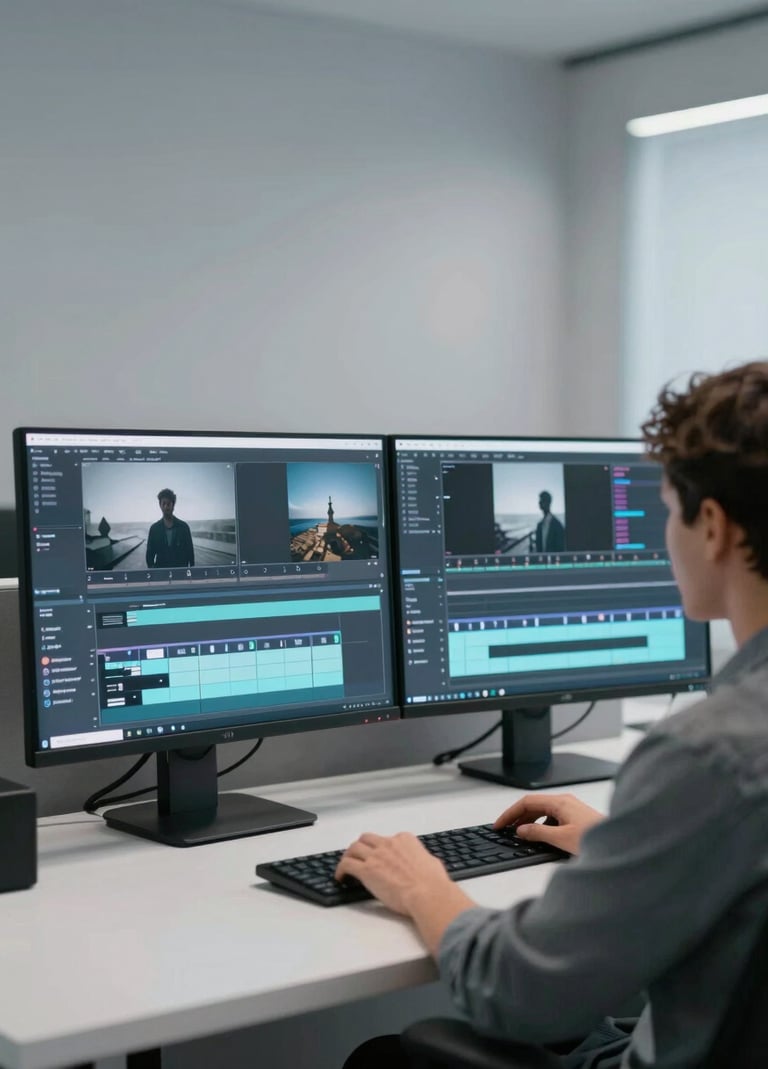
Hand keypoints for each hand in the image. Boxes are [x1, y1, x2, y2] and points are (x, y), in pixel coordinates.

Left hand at [335, 831, 454, 915]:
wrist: (427, 893)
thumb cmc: (433, 882)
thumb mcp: (431, 863)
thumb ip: (422, 859)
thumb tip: (424, 864)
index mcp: (405, 840)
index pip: (388, 839)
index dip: (382, 848)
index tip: (380, 857)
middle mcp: (388, 844)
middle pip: (367, 839)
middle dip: (362, 847)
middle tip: (359, 856)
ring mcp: (376, 856)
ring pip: (354, 848)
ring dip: (349, 855)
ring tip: (346, 865)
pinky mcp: (366, 870)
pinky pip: (347, 865)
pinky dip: (341, 869)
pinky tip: (341, 877)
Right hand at [494, 793, 603, 854]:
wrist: (621, 842)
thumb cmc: (596, 838)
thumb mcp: (562, 838)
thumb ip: (538, 833)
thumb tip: (521, 830)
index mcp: (560, 802)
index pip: (527, 802)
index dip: (510, 813)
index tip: (499, 824)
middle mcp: (565, 802)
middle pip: (534, 805)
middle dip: (518, 817)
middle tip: (505, 830)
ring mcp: (572, 809)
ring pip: (543, 812)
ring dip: (529, 821)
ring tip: (520, 834)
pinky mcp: (577, 818)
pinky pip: (553, 818)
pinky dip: (542, 825)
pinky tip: (541, 837)